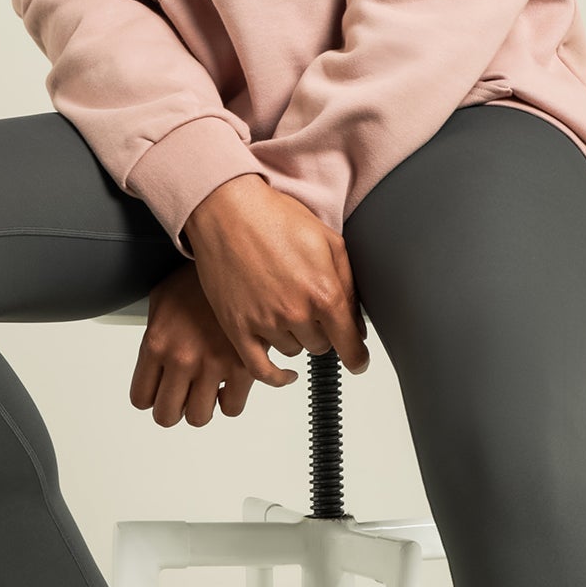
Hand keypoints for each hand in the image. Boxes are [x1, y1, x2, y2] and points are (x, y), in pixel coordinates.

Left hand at [130, 262, 256, 427]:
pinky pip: (232, 407)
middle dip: (174, 408)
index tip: (160, 391)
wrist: (237, 262)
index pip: (141, 396)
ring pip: (199, 417)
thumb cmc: (200, 277)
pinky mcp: (243, 367)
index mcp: (156, 344)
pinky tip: (231, 384)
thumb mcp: (162, 299)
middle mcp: (181, 359)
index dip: (152, 396)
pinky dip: (231, 400)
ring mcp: (212, 365)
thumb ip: (153, 334)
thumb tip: (153, 359)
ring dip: (202, 406)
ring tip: (207, 389)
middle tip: (183, 395)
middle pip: (166, 415)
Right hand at [181, 176, 369, 387]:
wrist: (227, 210)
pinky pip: (260, 369)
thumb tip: (356, 323)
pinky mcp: (237, 327)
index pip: (349, 342)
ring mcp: (264, 322)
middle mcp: (295, 312)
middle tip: (311, 307)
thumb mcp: (328, 241)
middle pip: (321, 345)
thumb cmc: (275, 217)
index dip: (357, 357)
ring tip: (283, 306)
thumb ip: (348, 285)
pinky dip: (276, 376)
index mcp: (323, 291)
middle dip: (322, 330)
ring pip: (293, 350)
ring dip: (295, 336)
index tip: (358, 362)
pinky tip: (284, 372)